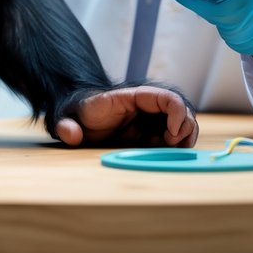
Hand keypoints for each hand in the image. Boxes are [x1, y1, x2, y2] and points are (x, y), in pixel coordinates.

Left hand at [55, 86, 197, 147]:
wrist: (80, 116)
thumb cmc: (78, 114)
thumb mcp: (68, 118)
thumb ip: (67, 126)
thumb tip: (71, 134)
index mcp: (129, 98)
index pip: (163, 97)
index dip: (176, 112)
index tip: (172, 134)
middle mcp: (145, 106)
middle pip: (181, 109)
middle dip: (185, 128)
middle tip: (172, 146)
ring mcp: (150, 119)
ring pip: (182, 123)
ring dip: (184, 138)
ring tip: (171, 152)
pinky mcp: (152, 132)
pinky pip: (174, 136)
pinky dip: (177, 146)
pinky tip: (165, 155)